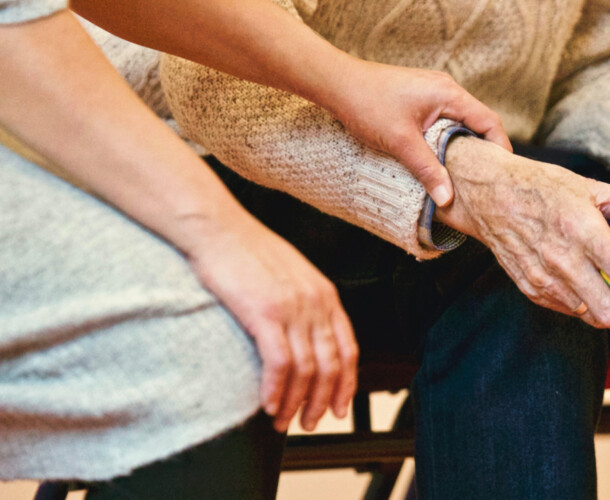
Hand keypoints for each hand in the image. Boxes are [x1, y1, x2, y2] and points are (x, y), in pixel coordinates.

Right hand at [181, 213, 357, 431]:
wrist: (217, 228)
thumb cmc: (246, 251)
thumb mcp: (290, 275)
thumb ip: (304, 304)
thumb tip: (304, 337)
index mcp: (325, 294)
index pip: (349, 349)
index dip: (346, 384)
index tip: (338, 408)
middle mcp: (316, 302)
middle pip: (331, 365)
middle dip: (321, 402)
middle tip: (308, 423)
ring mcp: (293, 308)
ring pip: (306, 370)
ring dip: (295, 402)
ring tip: (282, 421)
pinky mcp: (265, 312)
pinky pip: (280, 363)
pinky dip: (276, 390)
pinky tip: (268, 404)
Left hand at [326, 59, 511, 206]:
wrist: (336, 82)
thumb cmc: (367, 104)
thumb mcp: (400, 142)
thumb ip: (427, 170)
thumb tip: (448, 199)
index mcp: (449, 94)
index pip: (489, 121)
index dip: (500, 148)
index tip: (502, 174)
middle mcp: (446, 89)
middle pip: (478, 122)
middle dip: (483, 151)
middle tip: (485, 180)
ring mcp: (433, 92)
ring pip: (460, 122)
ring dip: (463, 146)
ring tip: (464, 174)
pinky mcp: (420, 98)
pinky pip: (444, 120)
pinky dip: (447, 139)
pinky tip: (439, 158)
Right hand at [435, 137, 609, 333]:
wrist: (488, 195)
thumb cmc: (545, 186)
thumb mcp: (593, 186)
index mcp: (580, 231)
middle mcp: (560, 260)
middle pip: (609, 312)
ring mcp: (542, 280)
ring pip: (589, 316)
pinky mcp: (530, 289)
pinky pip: (569, 309)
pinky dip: (591, 309)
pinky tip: (604, 298)